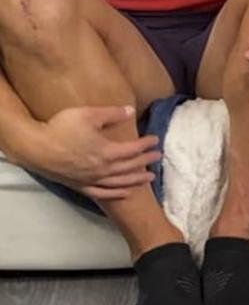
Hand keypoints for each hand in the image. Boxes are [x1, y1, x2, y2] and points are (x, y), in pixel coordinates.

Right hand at [19, 105, 161, 202]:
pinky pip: (102, 193)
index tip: (155, 140)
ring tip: (149, 177)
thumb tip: (131, 110)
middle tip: (158, 157)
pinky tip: (125, 193)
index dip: (146, 144)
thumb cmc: (60, 128)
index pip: (133, 149)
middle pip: (130, 166)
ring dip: (136, 179)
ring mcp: (91, 179)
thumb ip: (111, 114)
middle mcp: (102, 168)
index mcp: (106, 151)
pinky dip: (116, 194)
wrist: (34, 148)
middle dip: (146, 161)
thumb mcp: (88, 114)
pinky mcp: (79, 186)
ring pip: (120, 182)